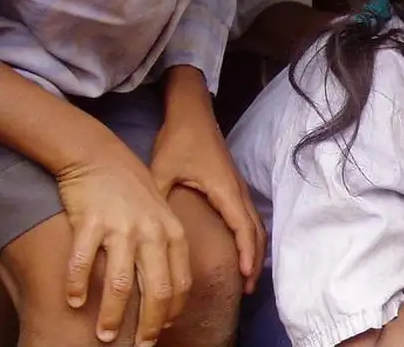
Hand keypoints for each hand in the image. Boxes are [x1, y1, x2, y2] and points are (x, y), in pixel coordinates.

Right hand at [57, 151, 190, 344]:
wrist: (99, 156)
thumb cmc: (132, 191)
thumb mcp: (162, 217)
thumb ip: (166, 250)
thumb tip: (167, 294)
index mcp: (173, 234)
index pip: (180, 285)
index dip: (171, 314)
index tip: (161, 331)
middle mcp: (153, 233)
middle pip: (156, 292)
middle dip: (149, 326)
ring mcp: (122, 229)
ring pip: (121, 286)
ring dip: (113, 316)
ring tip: (105, 336)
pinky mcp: (92, 223)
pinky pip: (84, 263)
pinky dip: (79, 286)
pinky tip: (74, 302)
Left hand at [150, 108, 265, 294]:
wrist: (192, 115)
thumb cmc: (179, 141)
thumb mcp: (163, 169)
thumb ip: (158, 198)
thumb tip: (147, 229)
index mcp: (225, 190)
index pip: (243, 227)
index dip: (246, 252)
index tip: (245, 275)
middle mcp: (237, 192)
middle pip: (256, 231)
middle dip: (254, 259)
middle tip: (247, 288)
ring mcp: (239, 189)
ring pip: (256, 225)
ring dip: (254, 250)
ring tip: (247, 276)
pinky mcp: (234, 187)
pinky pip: (249, 217)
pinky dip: (250, 237)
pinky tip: (242, 250)